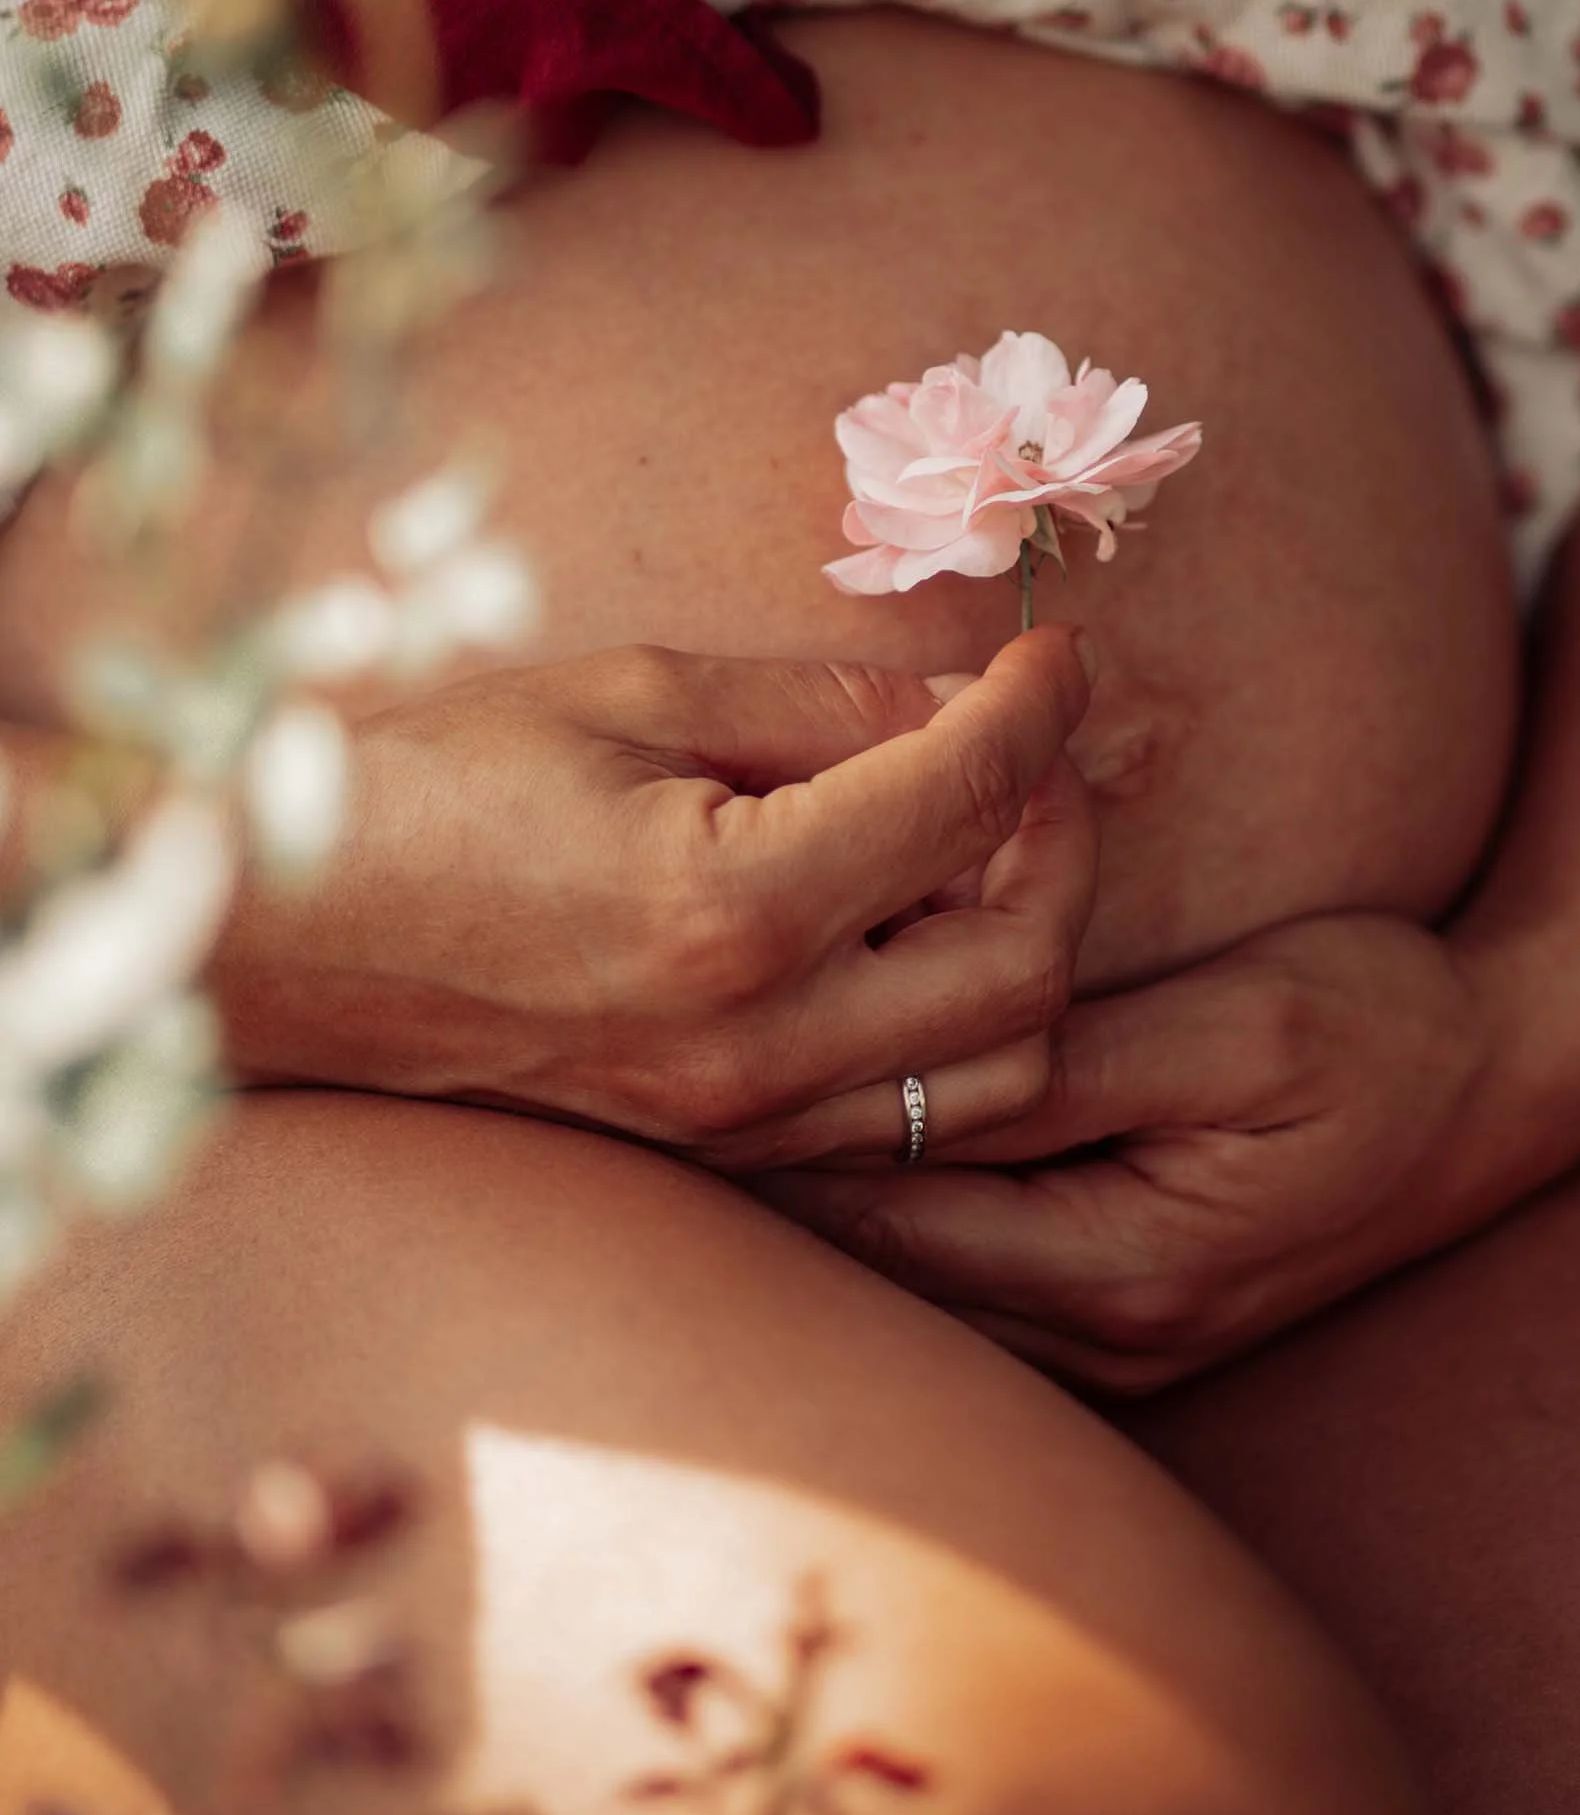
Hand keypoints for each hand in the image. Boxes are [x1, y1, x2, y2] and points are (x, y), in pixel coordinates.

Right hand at [210, 629, 1100, 1169]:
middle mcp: (756, 1046)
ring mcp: (741, 1125)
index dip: (1041, 706)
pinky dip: (957, 1024)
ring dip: (1027, 949)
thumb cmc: (437, 785)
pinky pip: (909, 1118)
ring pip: (997, 1074)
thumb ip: (827, 703)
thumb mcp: (636, 691)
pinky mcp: (724, 1157)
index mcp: (732, 908)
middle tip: (1026, 752)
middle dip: (1065, 841)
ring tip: (974, 843)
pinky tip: (909, 928)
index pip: (972, 797)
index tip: (1052, 656)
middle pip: (1031, 968)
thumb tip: (977, 700)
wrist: (280, 943)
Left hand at [771, 910, 1567, 1394]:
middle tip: (673, 1057)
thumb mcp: (1238, 1020)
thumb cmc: (1380, 1023)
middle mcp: (1110, 1339)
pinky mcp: (1129, 1316)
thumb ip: (1072, 1058)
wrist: (1511, 1081)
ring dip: (832, 1193)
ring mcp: (1121, 1346)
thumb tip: (913, 1065)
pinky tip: (846, 1127)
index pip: (891, 1211)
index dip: (780, 1124)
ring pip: (915, 1283)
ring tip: (723, 1084)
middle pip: (881, 1268)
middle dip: (778, 1168)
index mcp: (1126, 1269)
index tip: (696, 1036)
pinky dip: (907, 1208)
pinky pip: (973, 1278)